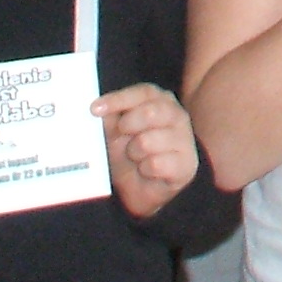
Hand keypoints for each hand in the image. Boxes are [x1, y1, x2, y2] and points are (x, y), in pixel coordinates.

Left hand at [94, 83, 199, 216]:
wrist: (145, 189)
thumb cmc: (131, 155)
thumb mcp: (115, 134)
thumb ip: (110, 118)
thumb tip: (96, 108)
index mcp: (161, 102)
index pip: (144, 92)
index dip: (119, 99)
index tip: (94, 109)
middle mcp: (177, 116)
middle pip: (150, 112)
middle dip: (128, 125)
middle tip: (122, 136)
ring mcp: (185, 139)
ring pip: (147, 141)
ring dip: (134, 153)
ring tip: (136, 158)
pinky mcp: (186, 164)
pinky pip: (155, 164)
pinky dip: (144, 170)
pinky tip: (146, 171)